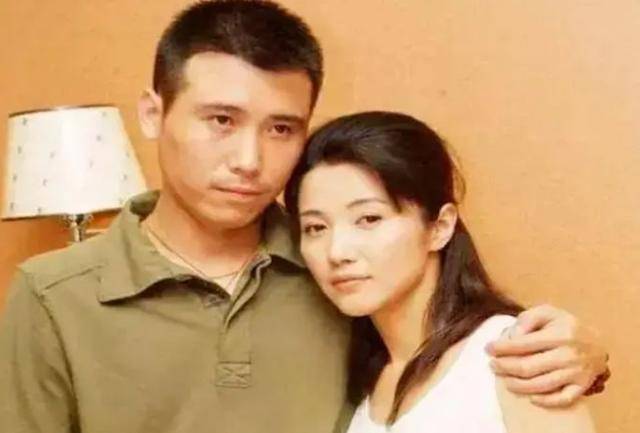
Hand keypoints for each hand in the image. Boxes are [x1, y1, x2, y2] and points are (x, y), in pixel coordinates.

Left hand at [485, 304, 608, 406]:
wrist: (597, 344)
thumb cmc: (565, 327)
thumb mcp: (548, 313)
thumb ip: (528, 318)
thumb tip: (513, 336)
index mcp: (560, 334)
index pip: (522, 344)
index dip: (501, 348)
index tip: (488, 349)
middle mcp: (569, 354)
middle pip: (528, 367)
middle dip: (504, 367)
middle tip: (492, 365)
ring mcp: (576, 372)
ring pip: (541, 385)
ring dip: (517, 385)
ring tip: (504, 379)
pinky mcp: (582, 386)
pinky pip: (562, 399)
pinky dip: (545, 401)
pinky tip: (530, 397)